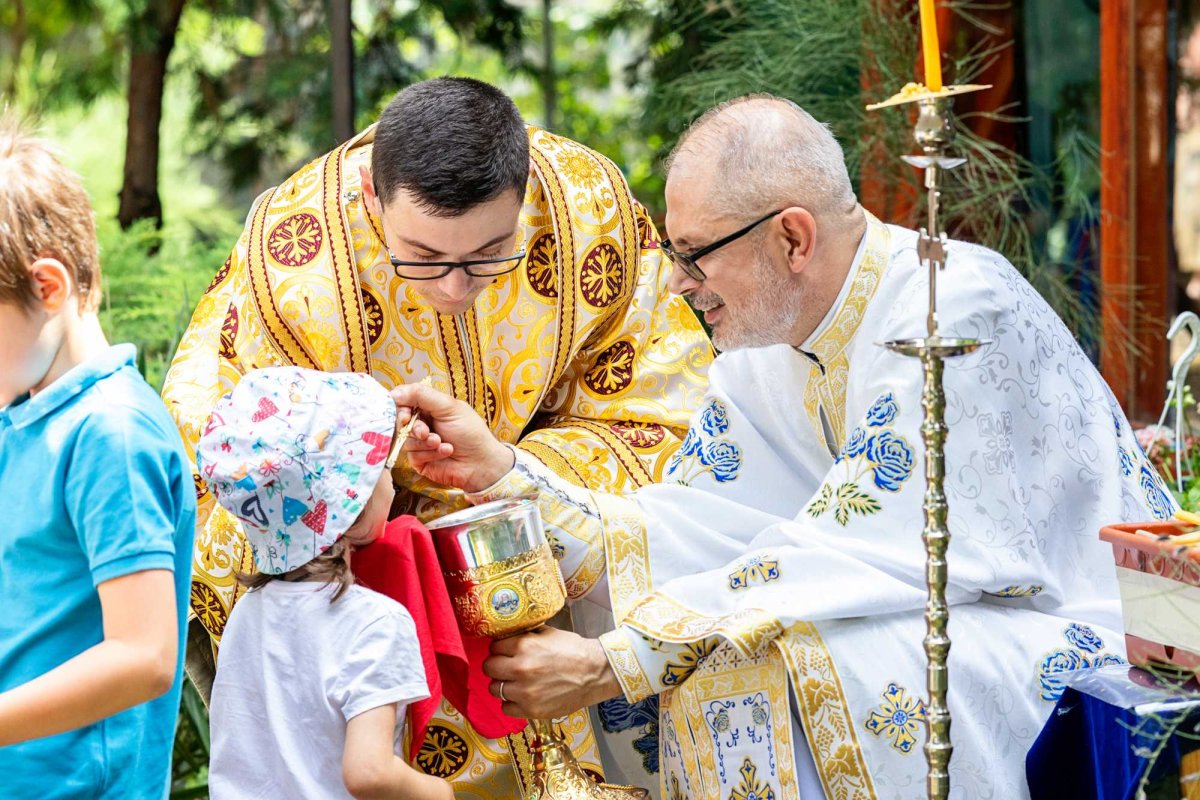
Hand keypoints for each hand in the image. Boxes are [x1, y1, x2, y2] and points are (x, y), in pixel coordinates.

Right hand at [391, 383, 514, 492]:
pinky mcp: (420, 460)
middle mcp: (422, 423)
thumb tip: (394, 392)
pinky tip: (446, 451)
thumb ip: (422, 395)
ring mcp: (420, 442)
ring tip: (442, 442)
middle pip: (400, 422)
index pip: (403, 401)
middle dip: (415, 427)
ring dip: (426, 442)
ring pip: (406, 440)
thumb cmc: (470, 432)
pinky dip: (430, 453)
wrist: (481, 462)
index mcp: (429, 407)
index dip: (400, 407)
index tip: (405, 415)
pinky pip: (413, 455)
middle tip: (425, 432)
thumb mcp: (448, 407)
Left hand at [483, 627, 621, 718]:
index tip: (506, 651)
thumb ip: (525, 635)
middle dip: (497, 666)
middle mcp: (521, 668)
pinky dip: (512, 703)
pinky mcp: (532, 710)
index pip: (494, 647)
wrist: (596, 673)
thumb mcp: (548, 633)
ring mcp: (525, 692)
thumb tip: (506, 637)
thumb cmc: (574, 650)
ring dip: (503, 685)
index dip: (500, 648)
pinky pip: (506, 708)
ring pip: (494, 689)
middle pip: (489, 668)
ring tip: (515, 683)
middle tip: (507, 667)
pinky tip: (522, 697)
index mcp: (524, 645)